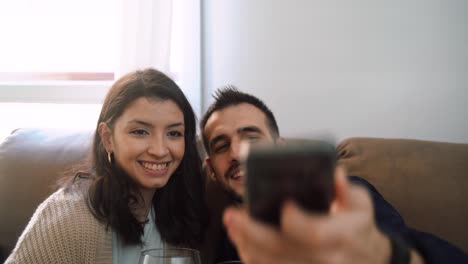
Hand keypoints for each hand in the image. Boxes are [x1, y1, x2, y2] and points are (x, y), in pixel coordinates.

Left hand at [223, 169, 394, 263]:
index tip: (283, 205)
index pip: (314, 233)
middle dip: (253, 232)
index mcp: (343, 237)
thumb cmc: (358, 227)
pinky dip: (253, 258)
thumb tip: (335, 174)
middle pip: (283, 250)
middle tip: (232, 215)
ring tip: (232, 226)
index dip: (296, 221)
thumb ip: (347, 190)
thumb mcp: (360, 205)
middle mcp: (326, 260)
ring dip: (246, 245)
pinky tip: (242, 242)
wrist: (366, 259)